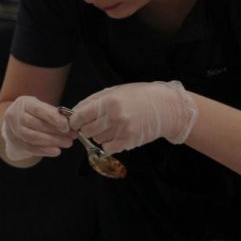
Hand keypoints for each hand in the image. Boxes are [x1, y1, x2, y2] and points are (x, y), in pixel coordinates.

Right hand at [0, 96, 74, 161]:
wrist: (14, 125)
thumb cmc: (33, 115)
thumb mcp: (41, 108)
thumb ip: (54, 114)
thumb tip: (71, 123)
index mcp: (24, 103)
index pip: (38, 109)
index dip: (53, 118)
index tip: (67, 126)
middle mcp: (16, 115)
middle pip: (36, 124)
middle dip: (57, 131)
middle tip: (72, 135)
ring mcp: (14, 130)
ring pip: (33, 137)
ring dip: (53, 141)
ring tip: (67, 143)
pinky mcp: (16, 143)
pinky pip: (31, 148)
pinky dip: (45, 151)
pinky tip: (56, 151)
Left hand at [70, 81, 197, 153]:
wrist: (166, 108)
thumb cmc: (138, 96)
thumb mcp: (114, 91)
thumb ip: (92, 101)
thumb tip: (74, 111)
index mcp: (109, 102)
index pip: (80, 116)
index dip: (74, 121)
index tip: (75, 121)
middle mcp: (114, 117)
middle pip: (87, 130)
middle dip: (86, 128)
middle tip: (93, 123)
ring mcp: (122, 131)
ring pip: (96, 140)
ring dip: (98, 135)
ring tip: (109, 126)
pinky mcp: (129, 142)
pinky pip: (107, 148)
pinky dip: (107, 144)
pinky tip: (114, 135)